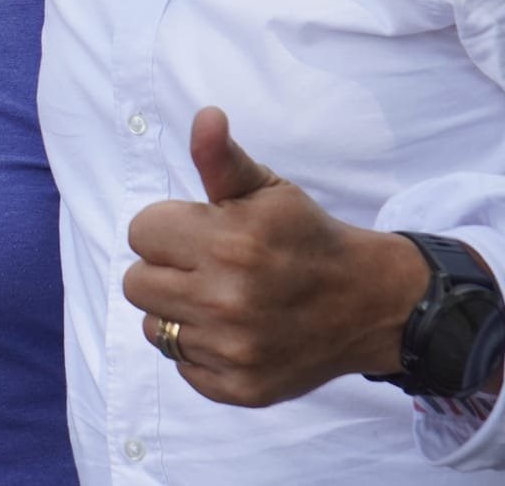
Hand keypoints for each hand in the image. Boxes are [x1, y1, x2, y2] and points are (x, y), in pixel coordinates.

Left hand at [122, 107, 425, 406]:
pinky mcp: (240, 387)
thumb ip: (221, 158)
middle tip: (207, 265)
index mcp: (229, 243)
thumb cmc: (306, 237)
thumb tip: (205, 117)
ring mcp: (233, 349)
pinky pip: (181, 366)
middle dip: (166, 268)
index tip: (200, 231)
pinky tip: (234, 330)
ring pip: (154, 327)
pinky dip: (200, 350)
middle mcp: (227, 299)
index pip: (140, 232)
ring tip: (219, 297)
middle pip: (135, 282)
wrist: (369, 302)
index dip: (168, 228)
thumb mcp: (267, 189)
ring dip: (178, 311)